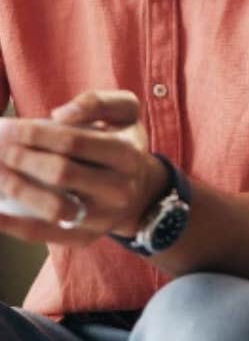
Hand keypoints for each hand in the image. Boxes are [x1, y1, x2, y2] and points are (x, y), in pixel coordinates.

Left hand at [0, 91, 166, 245]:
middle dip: (23, 159)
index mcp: (127, 153)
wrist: (142, 190)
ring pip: (53, 207)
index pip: (76, 142)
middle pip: (62, 174)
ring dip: (17, 188)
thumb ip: (97, 102)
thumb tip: (59, 116)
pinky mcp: (85, 237)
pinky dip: (14, 225)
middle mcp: (119, 188)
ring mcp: (103, 217)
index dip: (38, 135)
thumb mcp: (125, 112)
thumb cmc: (124, 142)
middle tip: (0, 148)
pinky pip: (45, 234)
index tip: (11, 128)